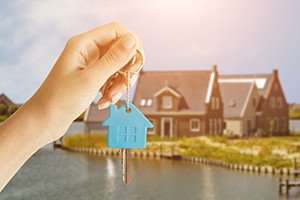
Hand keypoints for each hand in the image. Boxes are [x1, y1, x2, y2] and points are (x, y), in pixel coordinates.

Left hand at [29, 22, 143, 142]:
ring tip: (110, 98)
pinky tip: (105, 101)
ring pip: (119, 66)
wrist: (45, 120)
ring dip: (120, 83)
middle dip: (127, 69)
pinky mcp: (93, 77)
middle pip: (121, 50)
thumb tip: (132, 40)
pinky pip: (113, 78)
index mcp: (83, 44)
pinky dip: (114, 90)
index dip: (131, 44)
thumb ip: (113, 59)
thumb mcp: (90, 79)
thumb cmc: (59, 100)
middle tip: (124, 84)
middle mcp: (88, 51)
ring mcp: (91, 65)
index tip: (135, 63)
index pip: (117, 31)